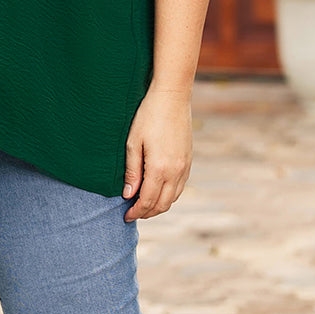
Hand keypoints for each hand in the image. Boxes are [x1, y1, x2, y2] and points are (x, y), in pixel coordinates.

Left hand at [122, 87, 192, 220]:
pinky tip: (158, 191)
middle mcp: (175, 171)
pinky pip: (180, 187)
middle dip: (147, 213)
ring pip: (173, 198)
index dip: (136, 212)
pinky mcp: (189, 160)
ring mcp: (185, 166)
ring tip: (143, 204)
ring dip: (158, 205)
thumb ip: (131, 171)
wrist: (172, 97)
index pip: (147, 201)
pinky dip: (169, 195)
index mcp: (159, 168)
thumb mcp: (133, 143)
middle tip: (133, 213)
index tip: (125, 216)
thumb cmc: (148, 116)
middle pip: (162, 204)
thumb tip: (128, 195)